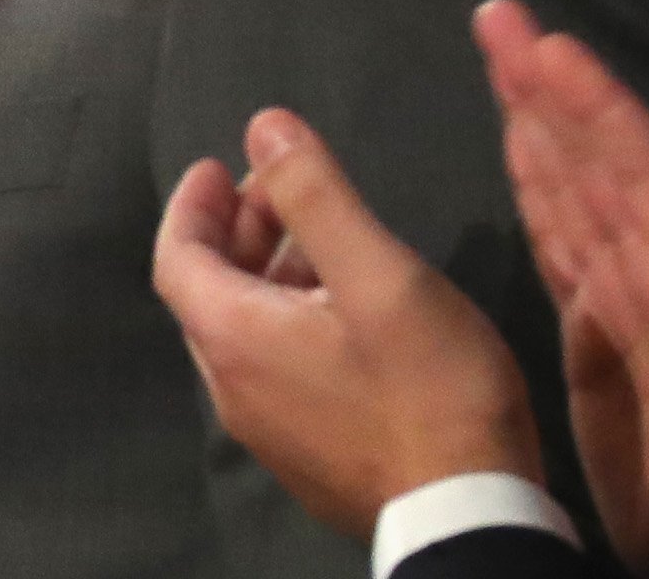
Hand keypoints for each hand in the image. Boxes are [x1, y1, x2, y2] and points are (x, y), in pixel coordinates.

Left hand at [154, 107, 542, 539]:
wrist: (472, 521)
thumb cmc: (428, 390)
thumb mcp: (379, 274)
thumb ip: (317, 196)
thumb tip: (263, 126)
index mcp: (232, 338)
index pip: (176, 257)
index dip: (192, 205)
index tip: (216, 166)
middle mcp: (233, 388)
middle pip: (210, 292)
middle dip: (237, 231)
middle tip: (279, 189)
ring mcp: (270, 430)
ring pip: (247, 332)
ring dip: (270, 276)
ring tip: (323, 237)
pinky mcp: (309, 456)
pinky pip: (278, 370)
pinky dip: (292, 321)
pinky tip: (349, 310)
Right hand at [477, 0, 648, 567]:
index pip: (644, 180)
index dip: (598, 114)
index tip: (548, 49)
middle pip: (603, 172)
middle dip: (552, 97)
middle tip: (500, 22)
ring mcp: (636, 314)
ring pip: (579, 198)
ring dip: (539, 129)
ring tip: (503, 62)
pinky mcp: (605, 349)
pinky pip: (565, 251)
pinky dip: (540, 195)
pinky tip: (520, 155)